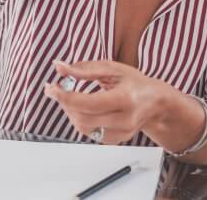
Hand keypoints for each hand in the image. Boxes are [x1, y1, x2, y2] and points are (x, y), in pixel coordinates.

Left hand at [43, 59, 168, 144]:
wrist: (155, 102)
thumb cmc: (134, 82)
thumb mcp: (110, 68)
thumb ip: (83, 69)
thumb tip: (59, 67)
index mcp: (126, 99)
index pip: (89, 103)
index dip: (66, 97)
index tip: (51, 88)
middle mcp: (125, 120)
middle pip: (83, 118)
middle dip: (65, 103)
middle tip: (57, 89)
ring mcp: (122, 133)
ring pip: (84, 128)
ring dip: (71, 112)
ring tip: (71, 98)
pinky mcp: (117, 140)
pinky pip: (90, 134)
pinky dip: (81, 120)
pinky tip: (83, 109)